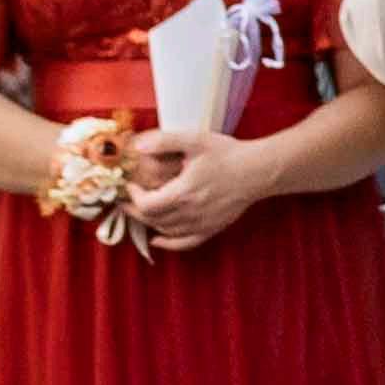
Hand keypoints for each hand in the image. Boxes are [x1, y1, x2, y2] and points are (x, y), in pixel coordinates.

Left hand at [125, 127, 266, 253]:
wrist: (258, 170)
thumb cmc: (228, 154)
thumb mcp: (195, 140)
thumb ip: (164, 141)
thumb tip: (137, 145)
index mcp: (184, 193)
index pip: (146, 205)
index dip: (132, 197)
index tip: (130, 184)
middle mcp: (191, 213)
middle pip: (152, 220)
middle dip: (134, 210)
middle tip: (125, 199)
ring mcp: (202, 223)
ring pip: (165, 231)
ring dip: (149, 222)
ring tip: (140, 210)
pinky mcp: (212, 228)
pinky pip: (185, 243)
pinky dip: (168, 244)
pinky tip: (157, 239)